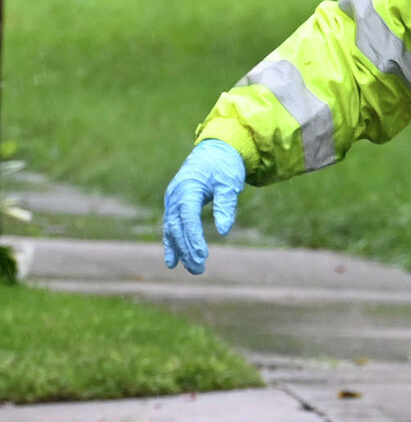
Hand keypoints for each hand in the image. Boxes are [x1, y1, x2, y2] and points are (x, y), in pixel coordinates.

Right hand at [162, 139, 246, 274]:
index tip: (201, 255)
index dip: (193, 237)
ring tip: (194, 269)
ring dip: (181, 251)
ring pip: (171, 230)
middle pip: (177, 227)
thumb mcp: (229, 183)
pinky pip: (170, 227)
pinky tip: (174, 262)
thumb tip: (224, 231)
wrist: (214, 152)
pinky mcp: (174, 206)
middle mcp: (175, 196)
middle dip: (187, 249)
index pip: (187, 217)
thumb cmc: (224, 167)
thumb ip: (226, 206)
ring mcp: (172, 201)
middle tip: (199, 269)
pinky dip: (172, 244)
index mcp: (187, 188)